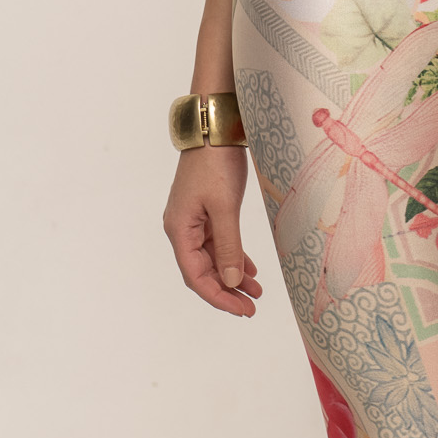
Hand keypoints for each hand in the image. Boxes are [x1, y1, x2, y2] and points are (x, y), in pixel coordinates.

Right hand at [163, 143, 262, 316]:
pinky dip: (234, 256)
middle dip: (228, 290)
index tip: (242, 310)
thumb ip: (228, 246)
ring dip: (233, 275)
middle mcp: (182, 228)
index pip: (196, 276)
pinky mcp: (206, 209)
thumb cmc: (216, 162)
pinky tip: (250, 269)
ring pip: (213, 257)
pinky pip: (218, 241)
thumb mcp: (225, 207)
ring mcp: (193, 219)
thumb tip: (230, 282)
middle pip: (203, 270)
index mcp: (179, 230)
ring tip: (257, 291)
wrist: (215, 126)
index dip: (218, 297)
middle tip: (253, 307)